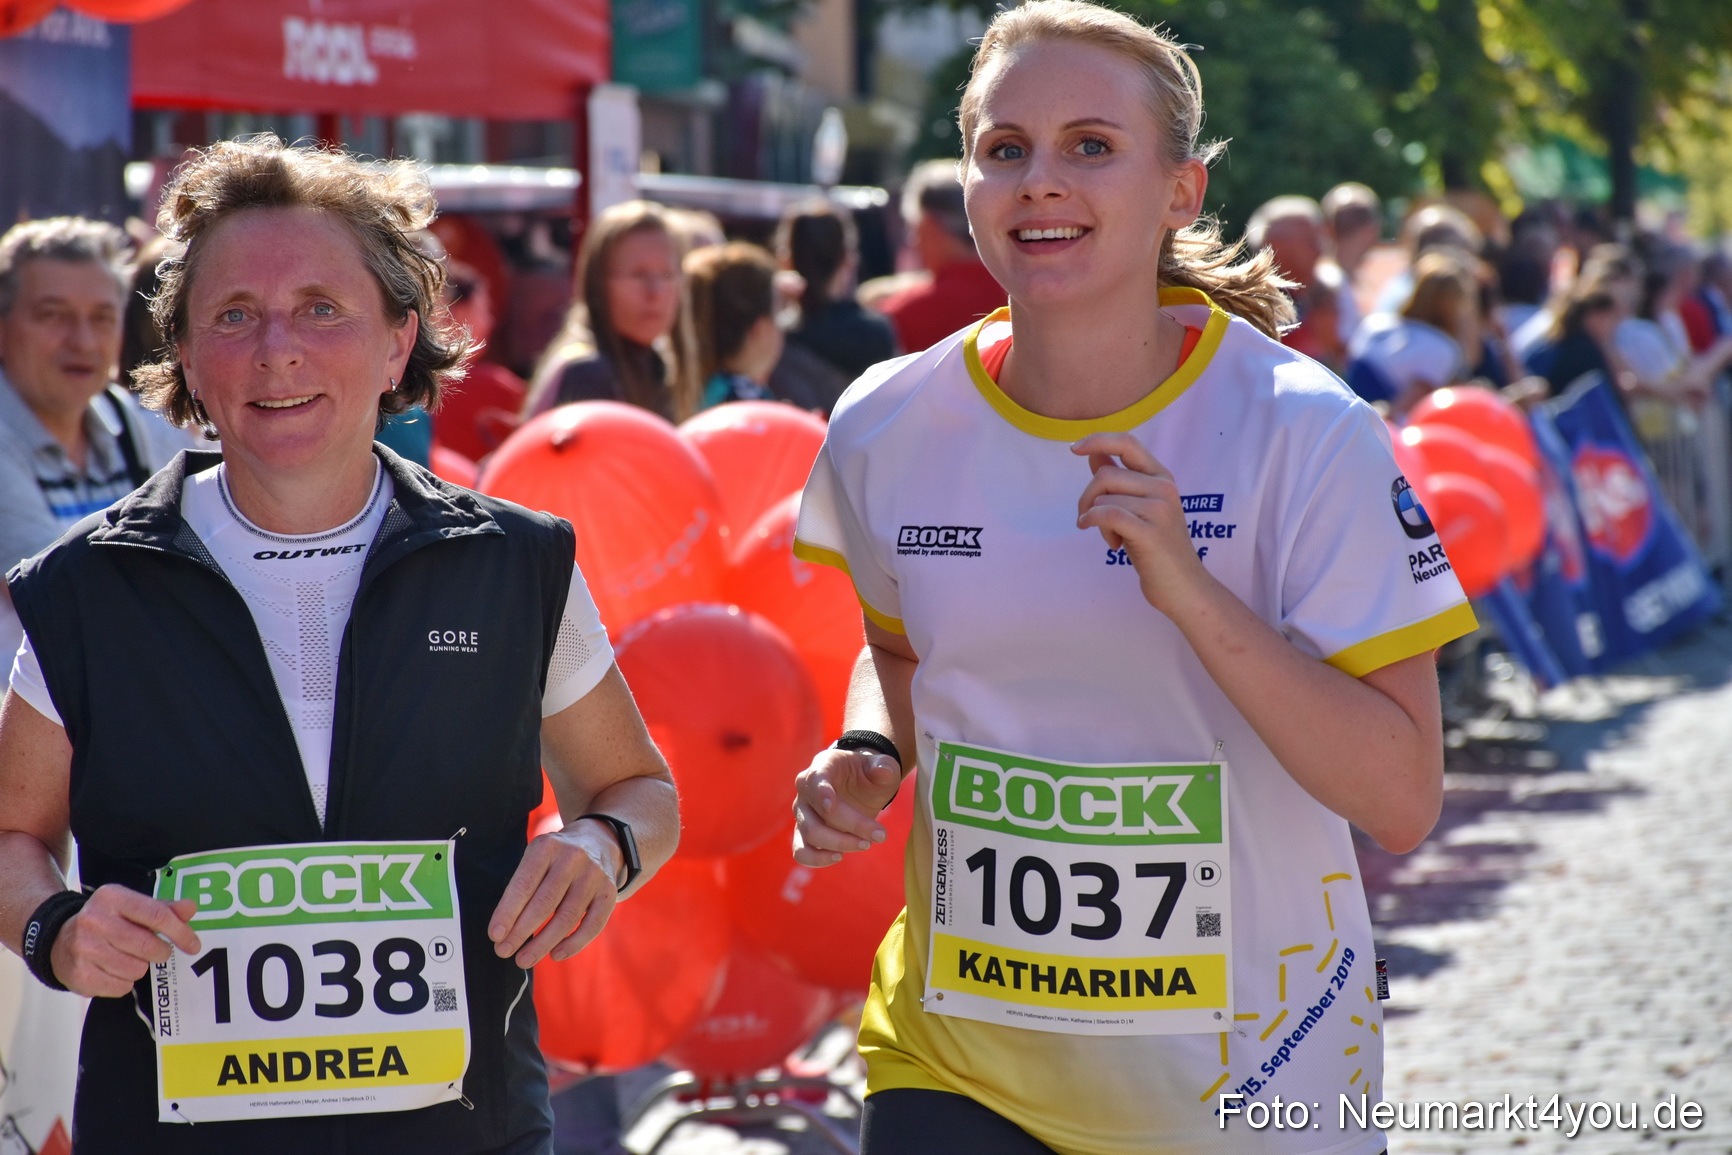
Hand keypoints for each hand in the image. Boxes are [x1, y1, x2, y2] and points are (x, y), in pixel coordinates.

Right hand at [50, 885, 198, 997]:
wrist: (57, 939)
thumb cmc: (107, 921)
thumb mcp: (132, 906)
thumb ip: (164, 908)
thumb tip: (190, 908)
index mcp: (112, 897)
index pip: (157, 915)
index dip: (181, 932)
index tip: (193, 945)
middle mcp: (94, 920)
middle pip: (147, 946)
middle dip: (161, 952)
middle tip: (158, 952)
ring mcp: (83, 948)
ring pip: (136, 969)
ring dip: (141, 967)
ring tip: (130, 958)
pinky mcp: (78, 974)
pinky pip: (120, 987)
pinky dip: (124, 982)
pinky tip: (114, 970)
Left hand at [488, 820, 620, 967]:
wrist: (598, 841)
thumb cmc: (555, 858)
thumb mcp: (536, 858)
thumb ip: (522, 888)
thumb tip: (504, 932)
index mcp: (547, 847)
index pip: (524, 884)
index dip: (508, 912)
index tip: (495, 936)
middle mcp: (573, 858)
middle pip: (544, 903)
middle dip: (521, 932)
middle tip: (503, 951)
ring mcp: (594, 875)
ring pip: (567, 917)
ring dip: (543, 943)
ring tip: (524, 959)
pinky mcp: (609, 892)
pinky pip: (593, 925)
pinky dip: (573, 944)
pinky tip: (555, 955)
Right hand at [793, 747, 899, 867]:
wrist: (861, 787)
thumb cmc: (869, 775)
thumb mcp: (882, 767)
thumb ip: (885, 767)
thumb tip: (884, 770)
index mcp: (823, 766)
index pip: (815, 779)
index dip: (820, 793)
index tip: (831, 806)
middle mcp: (806, 790)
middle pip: (816, 814)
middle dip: (850, 827)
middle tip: (880, 834)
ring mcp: (803, 813)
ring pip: (808, 835)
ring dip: (837, 844)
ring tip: (865, 844)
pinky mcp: (804, 833)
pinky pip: (801, 852)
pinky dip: (817, 859)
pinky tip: (840, 856)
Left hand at [1073, 431, 1206, 614]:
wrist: (1183, 586)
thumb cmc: (1156, 548)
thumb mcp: (1138, 508)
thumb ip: (1118, 481)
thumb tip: (1093, 454)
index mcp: (1161, 477)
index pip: (1128, 443)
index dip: (1098, 440)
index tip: (1074, 448)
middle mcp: (1164, 488)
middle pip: (1105, 475)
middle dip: (1087, 498)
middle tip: (1088, 520)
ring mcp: (1160, 509)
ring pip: (1104, 498)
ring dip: (1095, 520)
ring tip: (1111, 538)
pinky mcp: (1151, 532)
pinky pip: (1108, 515)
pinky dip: (1092, 522)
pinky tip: (1096, 534)